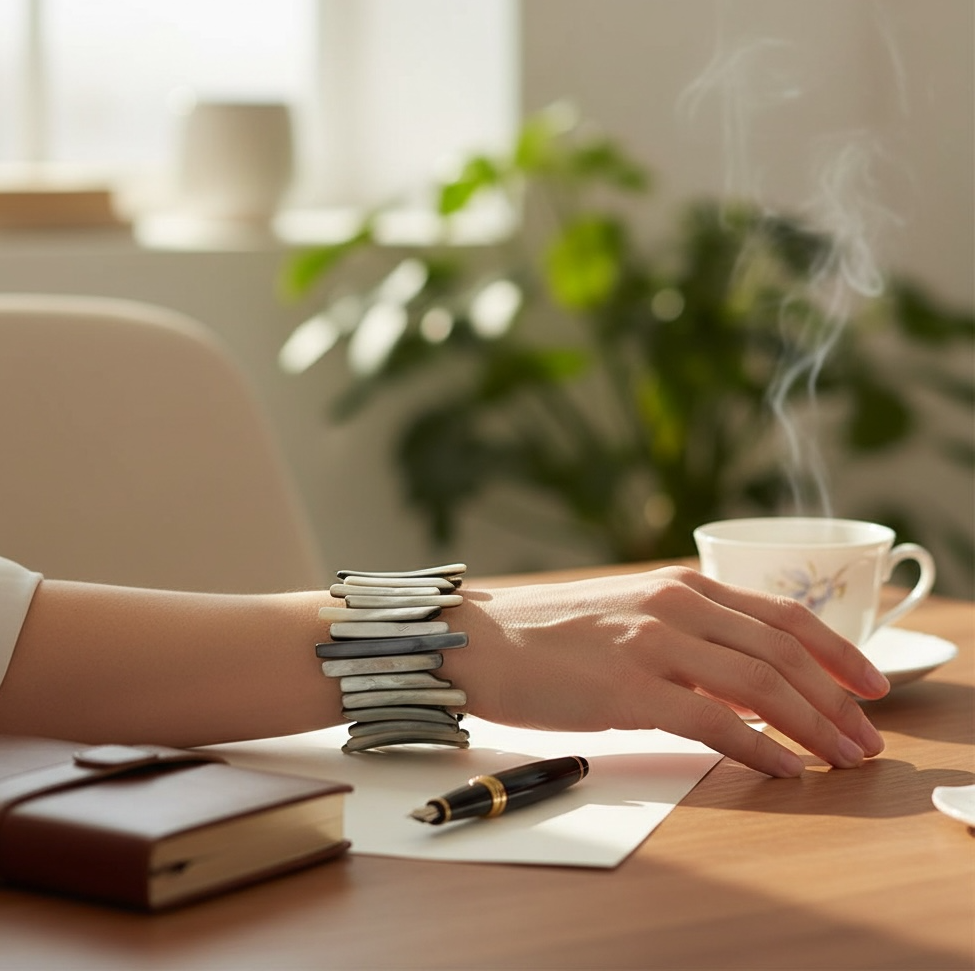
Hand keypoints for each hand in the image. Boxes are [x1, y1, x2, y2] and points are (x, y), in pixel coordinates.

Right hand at [451, 565, 889, 777]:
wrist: (482, 640)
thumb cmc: (550, 634)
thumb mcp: (629, 614)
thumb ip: (687, 633)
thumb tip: (745, 679)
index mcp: (679, 584)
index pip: (780, 613)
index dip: (837, 649)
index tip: (871, 682)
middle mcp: (675, 604)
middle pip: (783, 650)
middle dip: (838, 696)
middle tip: (868, 735)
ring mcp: (653, 644)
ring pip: (760, 684)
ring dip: (813, 724)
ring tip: (842, 756)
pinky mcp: (629, 689)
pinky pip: (714, 721)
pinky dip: (758, 748)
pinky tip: (783, 768)